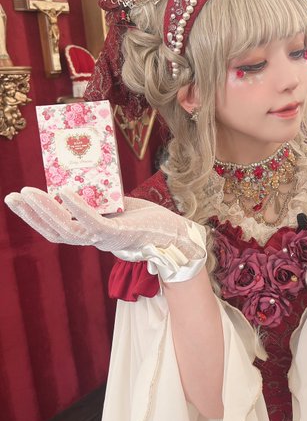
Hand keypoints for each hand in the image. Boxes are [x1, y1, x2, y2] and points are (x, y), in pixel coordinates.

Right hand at [4, 187, 206, 281]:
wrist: (176, 234)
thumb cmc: (147, 219)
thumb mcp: (117, 205)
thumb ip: (99, 198)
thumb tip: (78, 179)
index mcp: (92, 234)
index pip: (57, 229)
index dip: (36, 217)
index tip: (18, 199)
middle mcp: (95, 240)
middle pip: (56, 232)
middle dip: (32, 214)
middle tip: (12, 196)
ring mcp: (106, 240)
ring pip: (69, 230)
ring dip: (46, 211)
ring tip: (29, 193)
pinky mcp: (119, 234)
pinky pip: (93, 222)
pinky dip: (77, 208)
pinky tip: (63, 192)